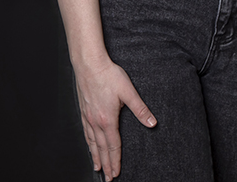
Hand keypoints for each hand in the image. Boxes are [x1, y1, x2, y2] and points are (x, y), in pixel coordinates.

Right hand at [74, 58, 156, 179]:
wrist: (89, 65)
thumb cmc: (109, 76)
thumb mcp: (129, 92)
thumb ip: (141, 109)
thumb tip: (152, 123)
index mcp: (107, 119)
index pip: (113, 146)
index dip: (116, 161)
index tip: (116, 173)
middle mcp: (95, 122)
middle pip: (102, 148)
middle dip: (106, 165)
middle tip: (108, 179)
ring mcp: (87, 117)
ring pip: (92, 143)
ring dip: (95, 157)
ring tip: (97, 168)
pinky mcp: (83, 111)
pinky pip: (86, 133)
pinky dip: (88, 144)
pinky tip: (89, 146)